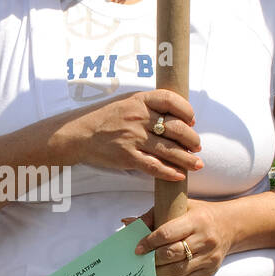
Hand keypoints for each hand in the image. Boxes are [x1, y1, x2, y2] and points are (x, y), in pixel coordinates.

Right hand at [63, 89, 202, 181]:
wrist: (78, 134)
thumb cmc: (104, 118)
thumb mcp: (126, 103)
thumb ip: (149, 106)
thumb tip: (177, 116)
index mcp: (139, 100)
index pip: (171, 100)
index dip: (187, 111)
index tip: (192, 120)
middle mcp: (138, 117)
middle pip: (176, 128)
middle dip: (192, 139)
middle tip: (196, 146)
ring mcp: (133, 138)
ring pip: (169, 149)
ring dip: (187, 159)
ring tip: (196, 164)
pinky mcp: (127, 157)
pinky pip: (154, 166)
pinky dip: (169, 172)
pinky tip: (178, 176)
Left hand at [128, 201, 232, 275]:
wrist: (230, 225)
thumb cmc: (199, 214)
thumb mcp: (181, 207)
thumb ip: (154, 215)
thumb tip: (127, 222)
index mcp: (196, 220)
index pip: (168, 233)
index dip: (149, 242)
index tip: (137, 249)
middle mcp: (205, 239)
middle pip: (173, 254)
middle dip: (153, 259)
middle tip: (139, 262)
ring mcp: (209, 257)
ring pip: (179, 270)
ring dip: (159, 274)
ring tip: (145, 273)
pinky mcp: (210, 270)